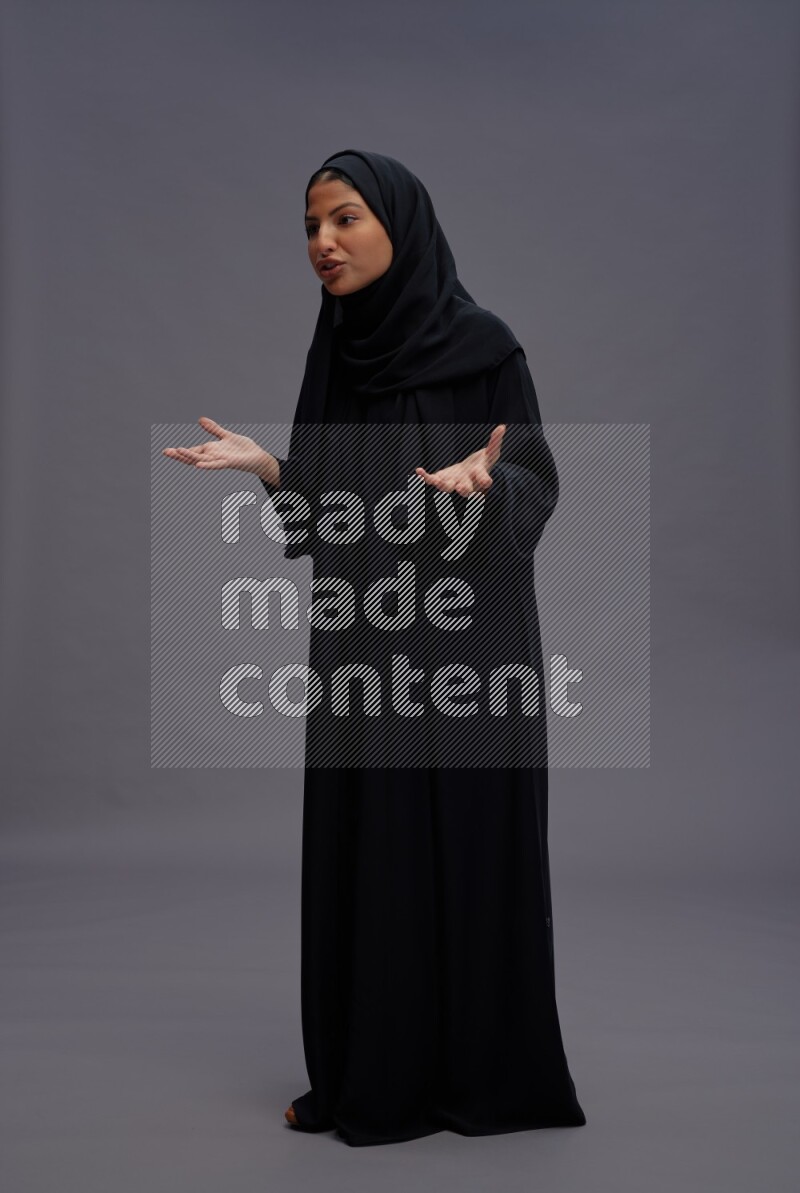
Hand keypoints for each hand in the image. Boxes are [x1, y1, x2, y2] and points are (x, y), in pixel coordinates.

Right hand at [162, 417, 277, 482]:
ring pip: (202, 459)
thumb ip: (213, 429)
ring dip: (190, 457)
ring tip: (178, 452)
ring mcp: (220, 460)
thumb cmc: (242, 449)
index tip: (166, 451)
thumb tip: (200, 420)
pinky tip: (198, 465)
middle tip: (166, 452)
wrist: (257, 457)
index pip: (192, 451)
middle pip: (193, 456)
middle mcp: (213, 456)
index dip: (180, 451)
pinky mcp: (229, 462)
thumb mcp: (226, 436)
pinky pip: (216, 464)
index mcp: (210, 450)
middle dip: (179, 454)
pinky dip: (207, 464)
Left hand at [415, 424, 505, 495]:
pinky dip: (425, 477)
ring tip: (436, 481)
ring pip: (447, 487)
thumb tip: (502, 427)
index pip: (483, 479)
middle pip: (465, 489)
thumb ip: (495, 442)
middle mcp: (466, 483)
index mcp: (479, 477)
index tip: (487, 482)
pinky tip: (418, 471)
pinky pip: (432, 480)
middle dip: (464, 489)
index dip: (485, 480)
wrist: (470, 474)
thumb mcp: (491, 452)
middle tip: (461, 489)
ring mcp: (453, 483)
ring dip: (442, 485)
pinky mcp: (442, 480)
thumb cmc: (483, 463)